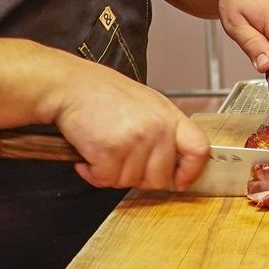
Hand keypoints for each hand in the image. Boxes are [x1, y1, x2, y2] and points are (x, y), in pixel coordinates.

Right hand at [49, 61, 211, 191]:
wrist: (70, 86)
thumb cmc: (102, 93)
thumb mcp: (145, 104)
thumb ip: (162, 130)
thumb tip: (173, 164)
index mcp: (168, 116)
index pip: (198, 149)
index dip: (191, 172)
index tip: (180, 181)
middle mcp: (156, 128)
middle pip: (160, 178)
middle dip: (138, 177)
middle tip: (121, 161)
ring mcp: (134, 140)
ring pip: (129, 182)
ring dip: (111, 173)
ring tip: (102, 149)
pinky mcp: (110, 152)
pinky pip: (105, 180)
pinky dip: (92, 173)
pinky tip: (88, 156)